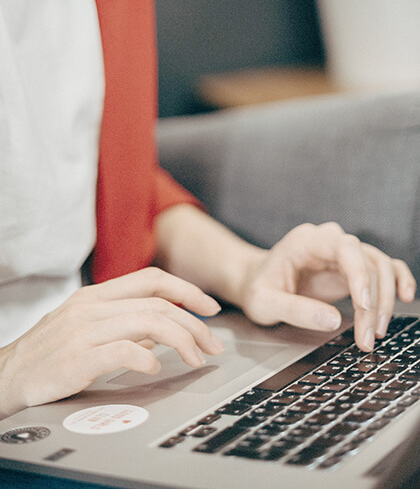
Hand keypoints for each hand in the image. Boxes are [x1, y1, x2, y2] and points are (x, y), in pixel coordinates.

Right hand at [0, 267, 223, 419]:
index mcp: (96, 295)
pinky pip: (121, 351)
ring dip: (182, 340)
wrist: (5, 376)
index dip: (186, 290)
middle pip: (158, 303)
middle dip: (194, 323)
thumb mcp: (87, 328)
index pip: (151, 279)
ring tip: (196, 359)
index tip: (209, 308)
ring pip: (148, 321)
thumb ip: (124, 323)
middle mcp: (91, 306)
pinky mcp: (76, 358)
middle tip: (213, 345)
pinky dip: (147, 358)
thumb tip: (163, 326)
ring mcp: (83, 330)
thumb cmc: (47, 354)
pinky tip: (156, 368)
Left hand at [239, 222, 415, 350]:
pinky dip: (397, 279)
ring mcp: (342, 253)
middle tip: (367, 337)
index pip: (345, 247)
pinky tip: (406, 296)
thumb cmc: (258, 288)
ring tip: (375, 333)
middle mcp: (329, 241)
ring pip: (380, 266)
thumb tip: (333, 319)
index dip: (360, 275)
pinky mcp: (352, 268)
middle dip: (373, 301)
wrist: (256, 281)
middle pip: (367, 260)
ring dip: (385, 300)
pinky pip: (383, 267)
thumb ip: (294, 309)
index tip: (364, 306)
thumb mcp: (264, 302)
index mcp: (306, 240)